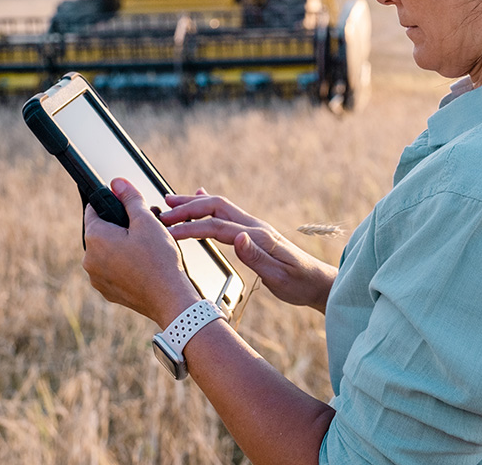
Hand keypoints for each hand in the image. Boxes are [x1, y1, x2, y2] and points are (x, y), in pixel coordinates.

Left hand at [82, 178, 200, 326]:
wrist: (169, 298)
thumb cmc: (159, 260)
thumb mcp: (146, 220)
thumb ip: (129, 198)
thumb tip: (117, 182)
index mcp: (95, 238)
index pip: (94, 209)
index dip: (113, 204)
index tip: (127, 207)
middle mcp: (89, 259)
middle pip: (102, 231)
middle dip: (120, 227)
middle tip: (144, 229)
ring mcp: (97, 278)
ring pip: (107, 251)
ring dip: (122, 246)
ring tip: (146, 249)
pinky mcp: (107, 291)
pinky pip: (112, 270)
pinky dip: (124, 265)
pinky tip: (143, 265)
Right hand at [161, 191, 336, 313]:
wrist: (318, 282)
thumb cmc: (299, 283)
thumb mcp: (279, 278)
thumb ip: (257, 258)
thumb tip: (238, 239)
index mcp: (257, 236)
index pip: (217, 227)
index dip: (191, 228)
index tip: (168, 232)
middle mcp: (254, 227)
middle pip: (215, 207)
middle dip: (188, 207)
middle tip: (163, 211)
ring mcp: (253, 227)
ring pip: (219, 208)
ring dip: (194, 203)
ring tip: (171, 201)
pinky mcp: (253, 233)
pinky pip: (226, 214)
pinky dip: (208, 205)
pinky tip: (200, 198)